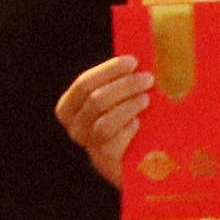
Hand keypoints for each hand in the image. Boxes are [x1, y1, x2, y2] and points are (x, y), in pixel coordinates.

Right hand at [54, 56, 151, 187]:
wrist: (143, 162)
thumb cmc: (131, 121)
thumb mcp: (120, 99)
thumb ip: (120, 81)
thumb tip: (137, 55)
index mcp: (71, 108)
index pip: (84, 84)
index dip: (108, 71)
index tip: (133, 62)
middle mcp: (76, 129)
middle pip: (95, 101)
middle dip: (123, 86)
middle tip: (147, 79)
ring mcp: (91, 148)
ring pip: (103, 123)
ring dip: (127, 107)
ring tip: (146, 99)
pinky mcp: (107, 164)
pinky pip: (113, 145)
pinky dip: (126, 130)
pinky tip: (139, 123)